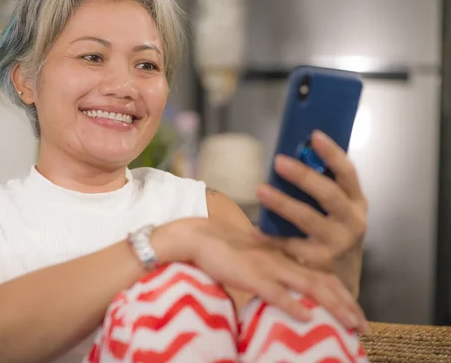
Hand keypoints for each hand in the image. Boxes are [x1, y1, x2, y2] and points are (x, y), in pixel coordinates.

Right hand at [166, 217, 369, 333]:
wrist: (202, 238)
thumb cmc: (227, 253)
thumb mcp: (258, 262)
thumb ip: (275, 276)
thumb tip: (290, 299)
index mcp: (286, 258)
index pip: (322, 276)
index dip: (343, 295)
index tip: (358, 315)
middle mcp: (284, 261)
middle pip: (324, 283)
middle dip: (348, 305)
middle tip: (364, 328)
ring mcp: (269, 267)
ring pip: (309, 287)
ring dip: (332, 306)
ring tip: (350, 324)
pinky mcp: (251, 275)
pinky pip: (275, 292)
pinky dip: (293, 305)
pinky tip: (306, 318)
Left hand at [254, 130, 367, 295]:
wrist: (342, 279)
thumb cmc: (333, 233)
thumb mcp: (337, 210)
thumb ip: (322, 187)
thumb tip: (294, 156)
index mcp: (357, 202)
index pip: (348, 172)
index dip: (332, 153)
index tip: (314, 135)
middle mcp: (352, 221)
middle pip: (328, 194)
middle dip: (303, 176)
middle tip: (278, 161)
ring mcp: (337, 243)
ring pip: (308, 219)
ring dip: (283, 203)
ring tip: (261, 190)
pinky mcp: (320, 262)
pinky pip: (291, 246)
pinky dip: (271, 237)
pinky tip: (255, 228)